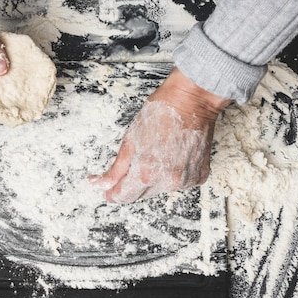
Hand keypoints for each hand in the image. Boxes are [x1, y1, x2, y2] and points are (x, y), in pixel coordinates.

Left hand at [89, 68, 230, 202]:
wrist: (192, 100)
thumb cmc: (160, 114)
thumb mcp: (129, 141)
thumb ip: (115, 169)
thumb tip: (99, 185)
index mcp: (146, 173)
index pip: (123, 197)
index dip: (112, 193)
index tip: (108, 189)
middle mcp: (167, 182)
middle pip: (141, 195)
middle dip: (133, 184)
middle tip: (135, 161)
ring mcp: (184, 180)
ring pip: (159, 190)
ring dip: (153, 179)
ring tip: (157, 153)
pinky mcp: (198, 176)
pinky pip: (178, 184)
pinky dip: (172, 175)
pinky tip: (172, 156)